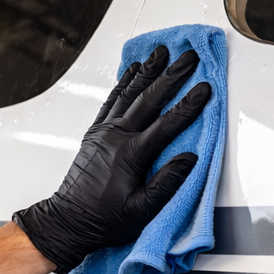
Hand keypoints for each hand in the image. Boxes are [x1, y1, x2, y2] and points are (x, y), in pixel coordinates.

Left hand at [12, 46, 209, 273]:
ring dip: (147, 71)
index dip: (188, 105)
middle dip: (171, 75)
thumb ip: (168, 183)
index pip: (167, 124)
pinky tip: (132, 70)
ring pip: (129, 93)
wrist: (68, 220)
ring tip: (161, 52)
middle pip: (149, 99)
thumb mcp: (142, 210)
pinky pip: (111, 100)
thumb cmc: (104, 220)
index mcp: (131, 155)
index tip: (205, 89)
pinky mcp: (95, 133)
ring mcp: (103, 132)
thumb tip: (190, 159)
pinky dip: (123, 82)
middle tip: (189, 57)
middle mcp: (116, 137)